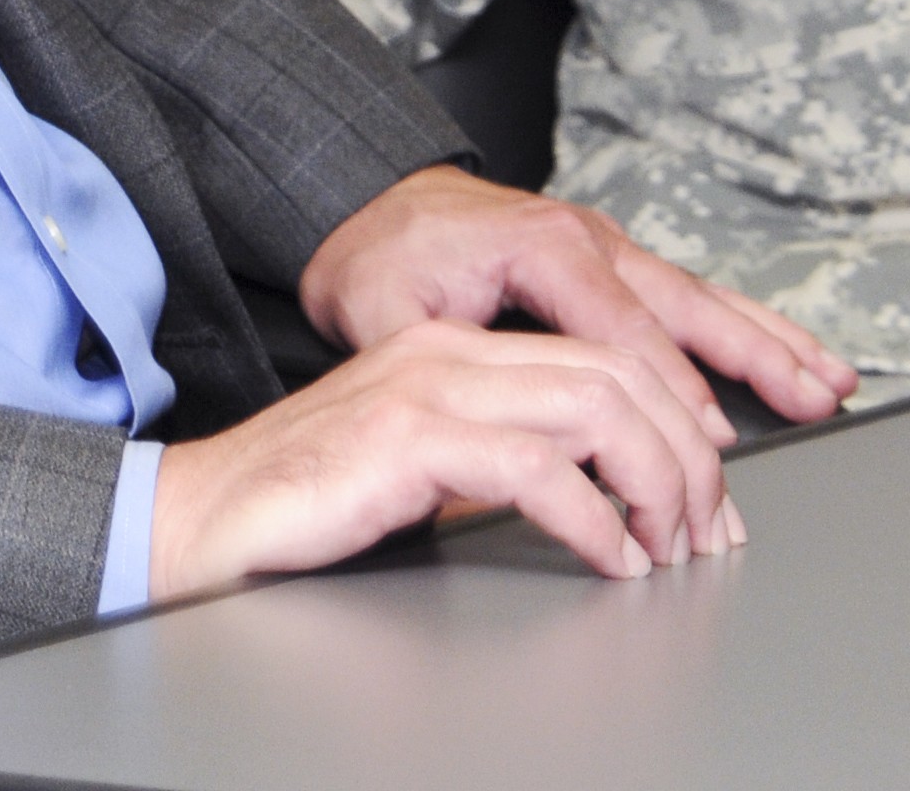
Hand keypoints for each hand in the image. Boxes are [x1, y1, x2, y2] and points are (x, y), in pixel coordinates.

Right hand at [148, 317, 740, 600]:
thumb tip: (594, 507)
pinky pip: (535, 469)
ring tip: (671, 546)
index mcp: (456, 349)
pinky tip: (613, 560)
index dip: (672, 428)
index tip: (704, 501)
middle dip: (684, 455)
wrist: (198, 519)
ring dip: (653, 482)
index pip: (601, 361)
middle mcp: (449, 352)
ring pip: (592, 407)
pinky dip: (593, 519)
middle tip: (710, 530)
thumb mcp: (423, 472)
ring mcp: (427, 386)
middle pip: (615, 374)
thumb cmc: (303, 508)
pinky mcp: (406, 438)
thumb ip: (496, 464)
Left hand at [297, 165, 859, 437]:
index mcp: (542, 246)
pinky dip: (746, 325)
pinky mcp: (614, 262)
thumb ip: (445, 363)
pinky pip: (689, 297)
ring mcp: (608, 246)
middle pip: (687, 306)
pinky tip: (793, 353)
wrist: (368, 198)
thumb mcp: (384, 312)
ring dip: (771, 341)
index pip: (620, 327)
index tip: (709, 441)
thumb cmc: (377, 258)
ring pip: (703, 298)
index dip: (668, 388)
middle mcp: (590, 239)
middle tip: (815, 401)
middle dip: (757, 357)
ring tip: (832, 380)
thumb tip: (493, 431)